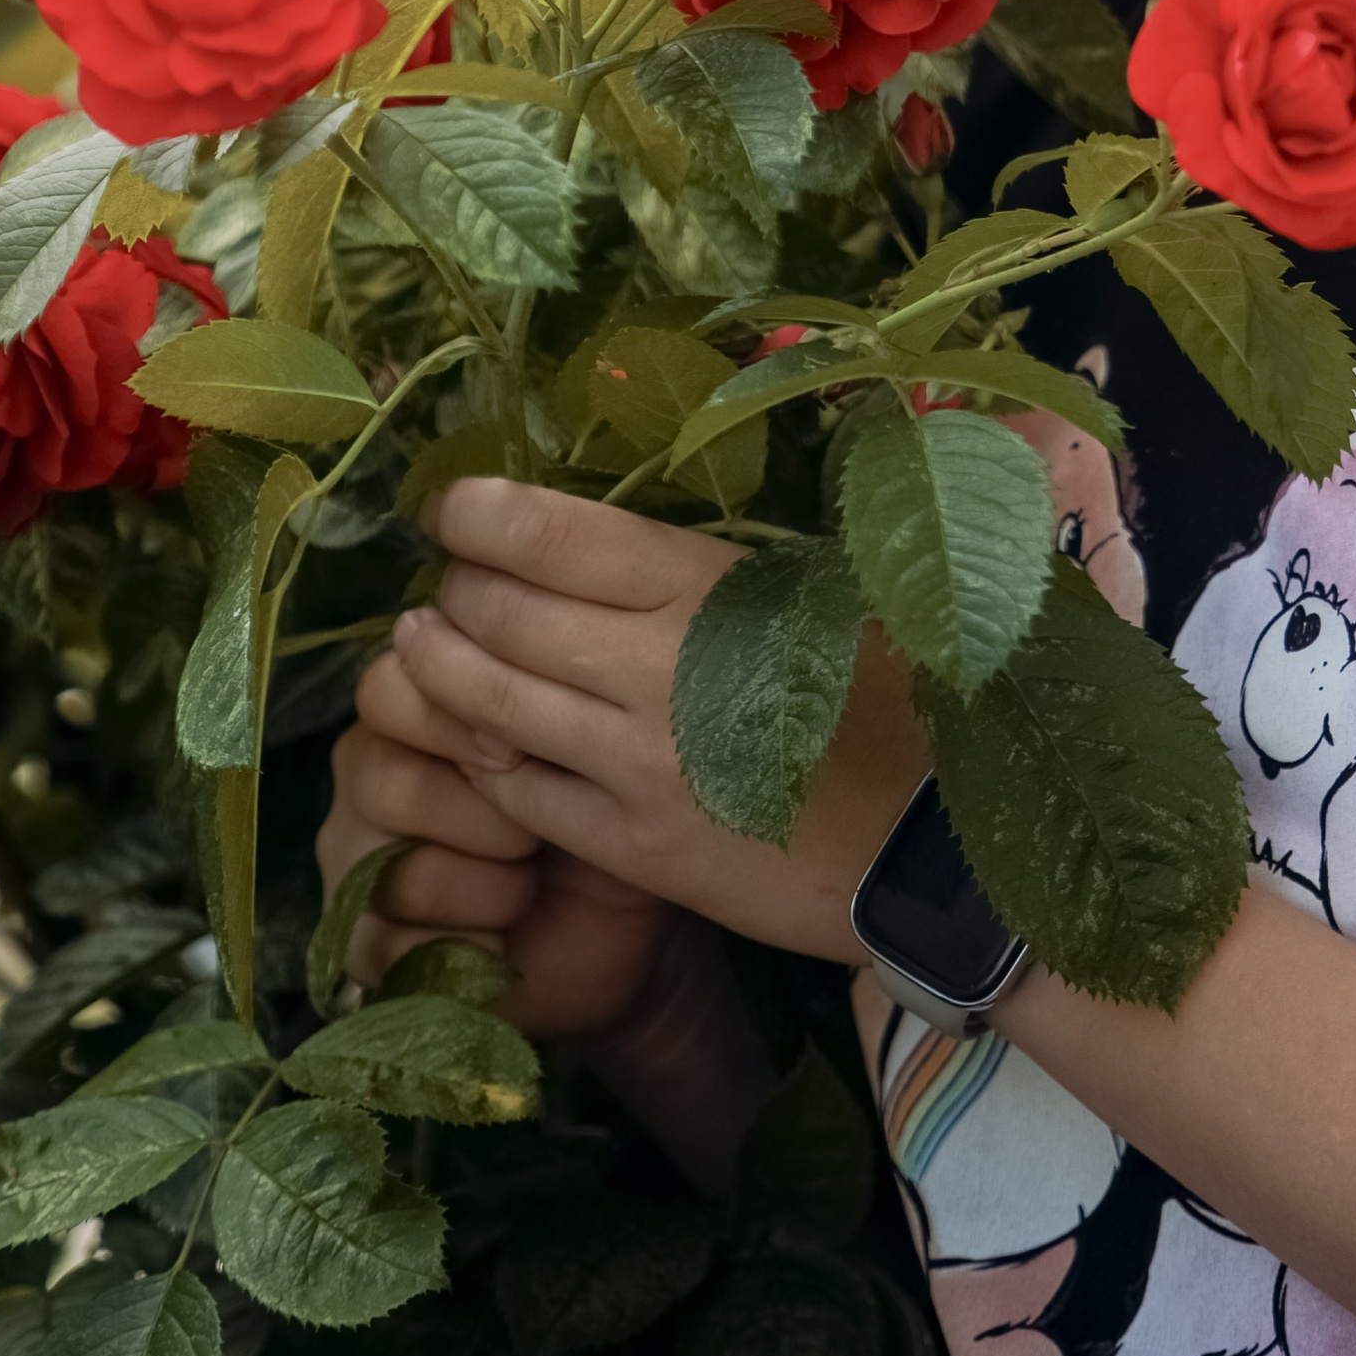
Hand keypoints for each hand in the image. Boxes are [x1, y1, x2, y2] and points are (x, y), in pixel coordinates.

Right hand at [320, 645, 674, 1042]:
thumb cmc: (597, 807)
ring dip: (492, 887)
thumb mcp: (582, 747)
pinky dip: (474, 947)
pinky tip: (508, 939)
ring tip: (531, 884)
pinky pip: (402, 950)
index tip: (521, 752)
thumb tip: (519, 675)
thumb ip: (540, 701)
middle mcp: (367, 780)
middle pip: (391, 783)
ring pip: (404, 874)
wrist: (617, 920)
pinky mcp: (365, 947)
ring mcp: (356, 866)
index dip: (456, 720)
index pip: (386, 691)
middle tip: (536, 834)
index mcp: (407, 711)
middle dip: (484, 812)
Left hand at [388, 481, 928, 968]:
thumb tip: (724, 503)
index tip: (453, 506)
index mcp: (709, 588)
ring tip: (417, 643)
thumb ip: (733, 561)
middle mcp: (656, 669)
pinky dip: (482, 756)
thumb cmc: (901, 697)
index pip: (554, 536)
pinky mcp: (632, 850)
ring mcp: (635, 767)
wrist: (939, 852)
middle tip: (448, 574)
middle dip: (456, 587)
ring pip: (491, 705)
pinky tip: (470, 737)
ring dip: (439, 667)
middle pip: (501, 613)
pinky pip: (521, 792)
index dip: (481, 515)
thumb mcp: (836, 593)